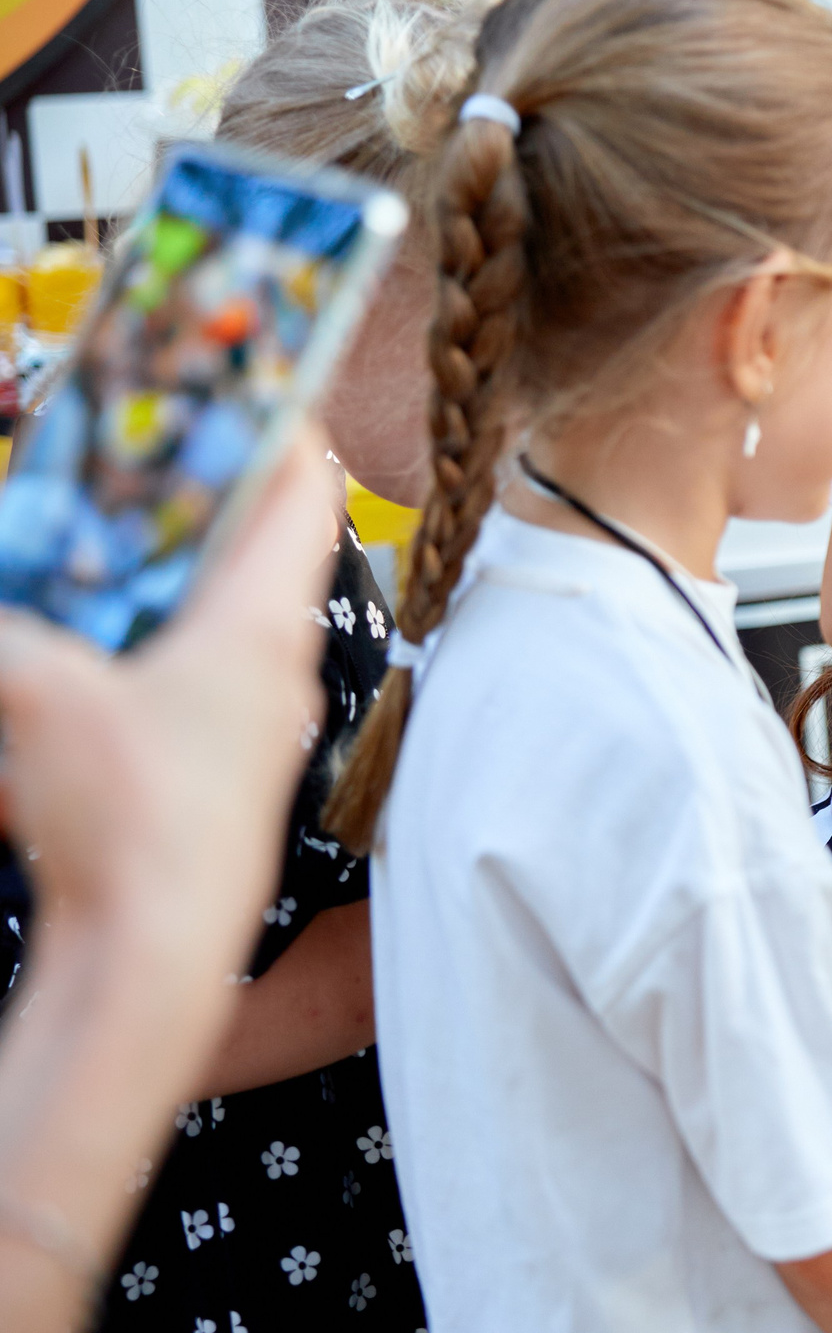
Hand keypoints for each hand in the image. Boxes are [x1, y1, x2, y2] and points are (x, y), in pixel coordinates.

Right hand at [0, 435, 334, 1023]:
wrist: (154, 959)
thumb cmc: (128, 820)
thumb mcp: (35, 692)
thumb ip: (2, 623)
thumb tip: (3, 599)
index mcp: (259, 628)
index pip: (300, 493)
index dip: (277, 422)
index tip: (246, 373)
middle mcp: (271, 668)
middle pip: (254, 546)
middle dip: (199, 491)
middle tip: (144, 445)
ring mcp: (246, 724)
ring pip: (215, 613)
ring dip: (165, 568)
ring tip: (102, 529)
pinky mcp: (208, 773)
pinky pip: (182, 676)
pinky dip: (139, 639)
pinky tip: (84, 639)